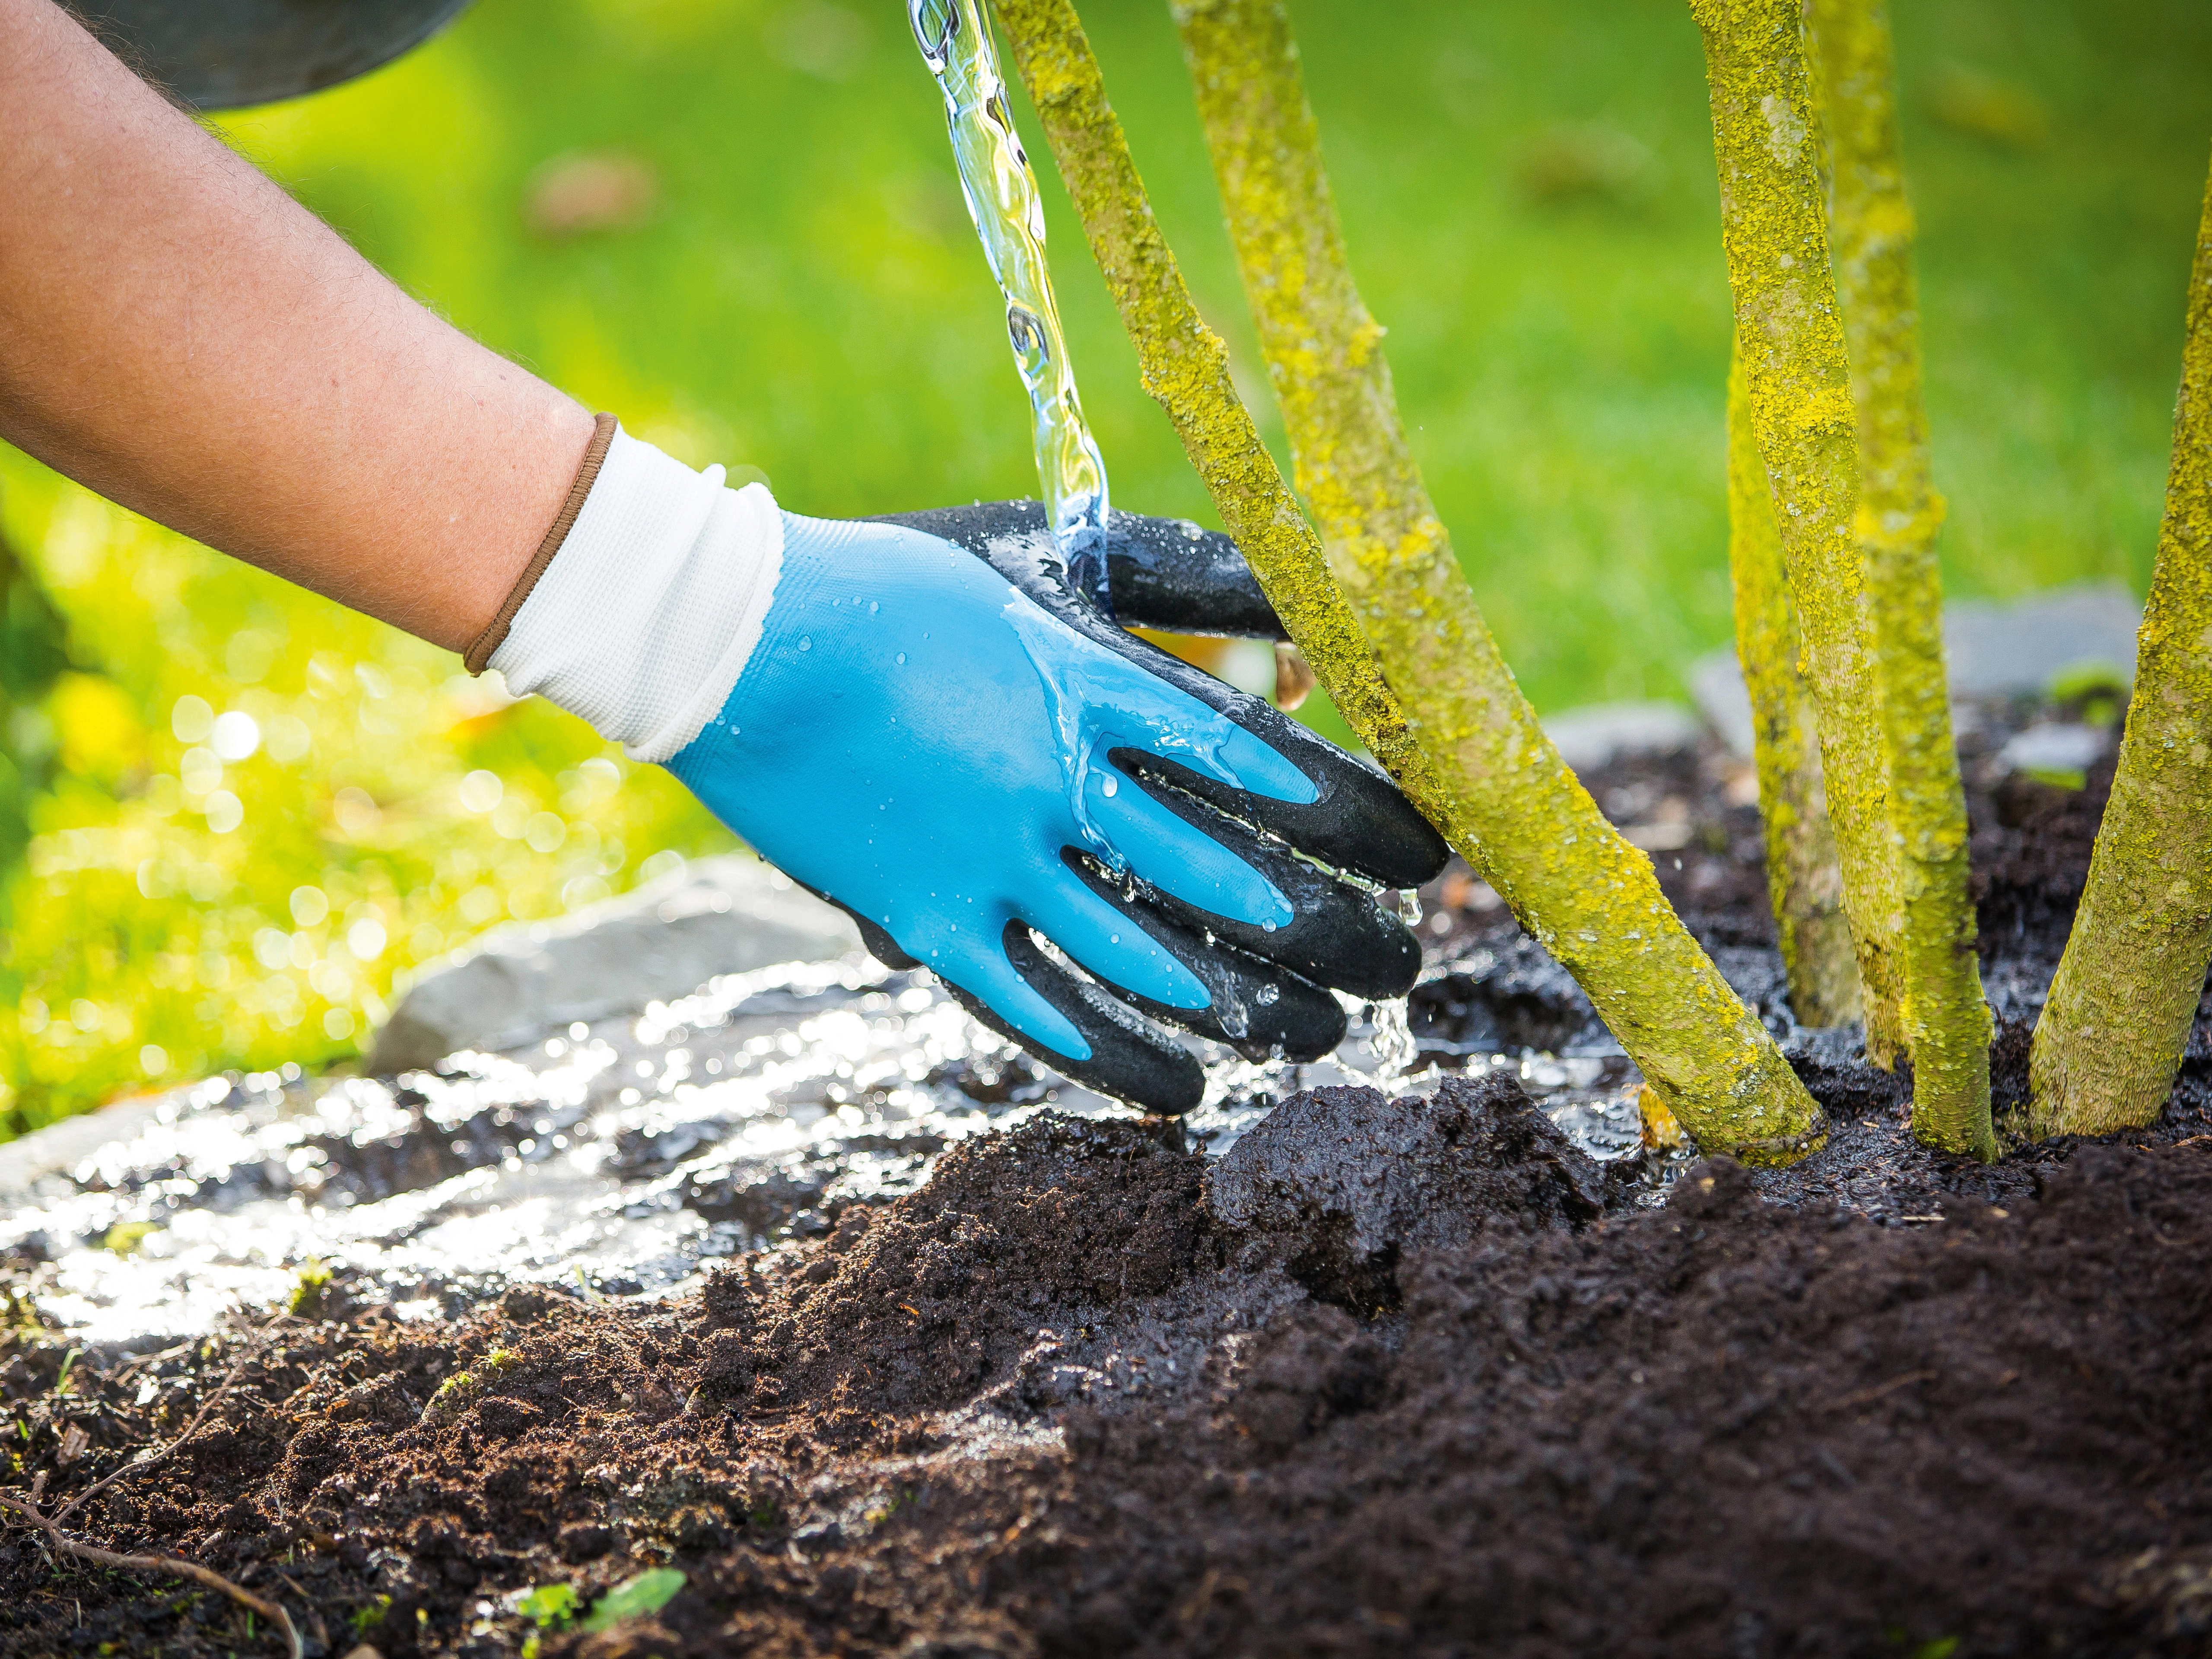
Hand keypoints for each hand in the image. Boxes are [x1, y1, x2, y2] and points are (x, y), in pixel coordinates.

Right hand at [488, 432, 1445, 1113]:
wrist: (736, 633)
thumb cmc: (902, 581)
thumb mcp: (1045, 553)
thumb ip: (1179, 580)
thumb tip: (1299, 623)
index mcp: (1095, 684)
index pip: (1270, 767)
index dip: (1364, 820)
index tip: (1426, 856)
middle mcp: (1058, 779)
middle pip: (1231, 879)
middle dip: (1337, 934)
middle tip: (1400, 965)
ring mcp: (989, 859)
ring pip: (1150, 960)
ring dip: (1252, 1009)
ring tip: (1322, 1035)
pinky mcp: (925, 919)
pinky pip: (1037, 1010)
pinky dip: (1118, 1058)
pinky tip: (1185, 1087)